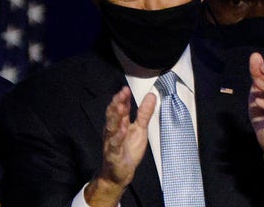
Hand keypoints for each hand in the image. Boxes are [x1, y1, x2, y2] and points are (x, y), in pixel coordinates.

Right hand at [85, 87, 155, 205]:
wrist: (118, 174)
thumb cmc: (127, 151)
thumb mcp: (140, 130)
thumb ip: (144, 113)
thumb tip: (151, 96)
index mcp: (120, 124)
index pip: (120, 108)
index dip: (123, 98)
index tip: (126, 89)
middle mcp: (113, 131)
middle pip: (113, 114)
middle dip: (117, 103)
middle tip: (122, 93)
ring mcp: (112, 142)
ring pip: (112, 127)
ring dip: (116, 117)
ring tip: (121, 107)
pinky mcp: (113, 154)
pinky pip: (114, 145)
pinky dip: (118, 137)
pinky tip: (122, 130)